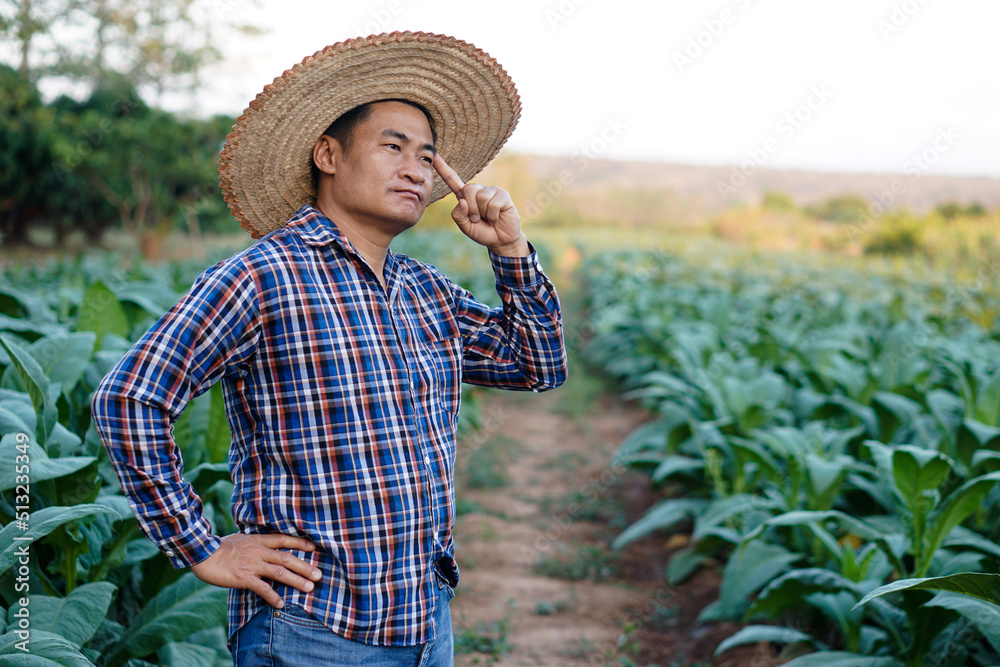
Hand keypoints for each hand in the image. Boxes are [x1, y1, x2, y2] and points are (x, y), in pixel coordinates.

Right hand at [190, 533, 321, 608]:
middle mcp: (259, 551)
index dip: (300, 542)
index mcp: (259, 540)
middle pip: (287, 558)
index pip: (284, 539)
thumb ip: (254, 542)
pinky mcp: (244, 577)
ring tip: (309, 588)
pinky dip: (272, 596)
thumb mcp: (240, 538)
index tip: (314, 547)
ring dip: (296, 580)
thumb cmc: (219, 547)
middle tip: (319, 574)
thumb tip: (263, 543)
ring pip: (279, 572)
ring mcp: (252, 564)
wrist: (202, 553)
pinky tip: (281, 603)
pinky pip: (262, 588)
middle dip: (304, 566)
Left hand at [433, 153, 529, 256]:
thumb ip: (458, 216)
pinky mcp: (503, 195)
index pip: (452, 179)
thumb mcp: (465, 227)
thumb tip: (462, 201)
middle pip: (468, 189)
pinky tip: (496, 219)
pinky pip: (493, 203)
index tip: (433, 155)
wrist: (501, 240)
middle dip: (472, 208)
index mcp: (465, 196)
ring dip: (483, 213)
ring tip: (488, 219)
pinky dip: (493, 216)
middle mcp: (477, 190)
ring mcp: (491, 191)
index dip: (442, 168)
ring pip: (481, 197)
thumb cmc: (482, 231)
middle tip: (477, 219)